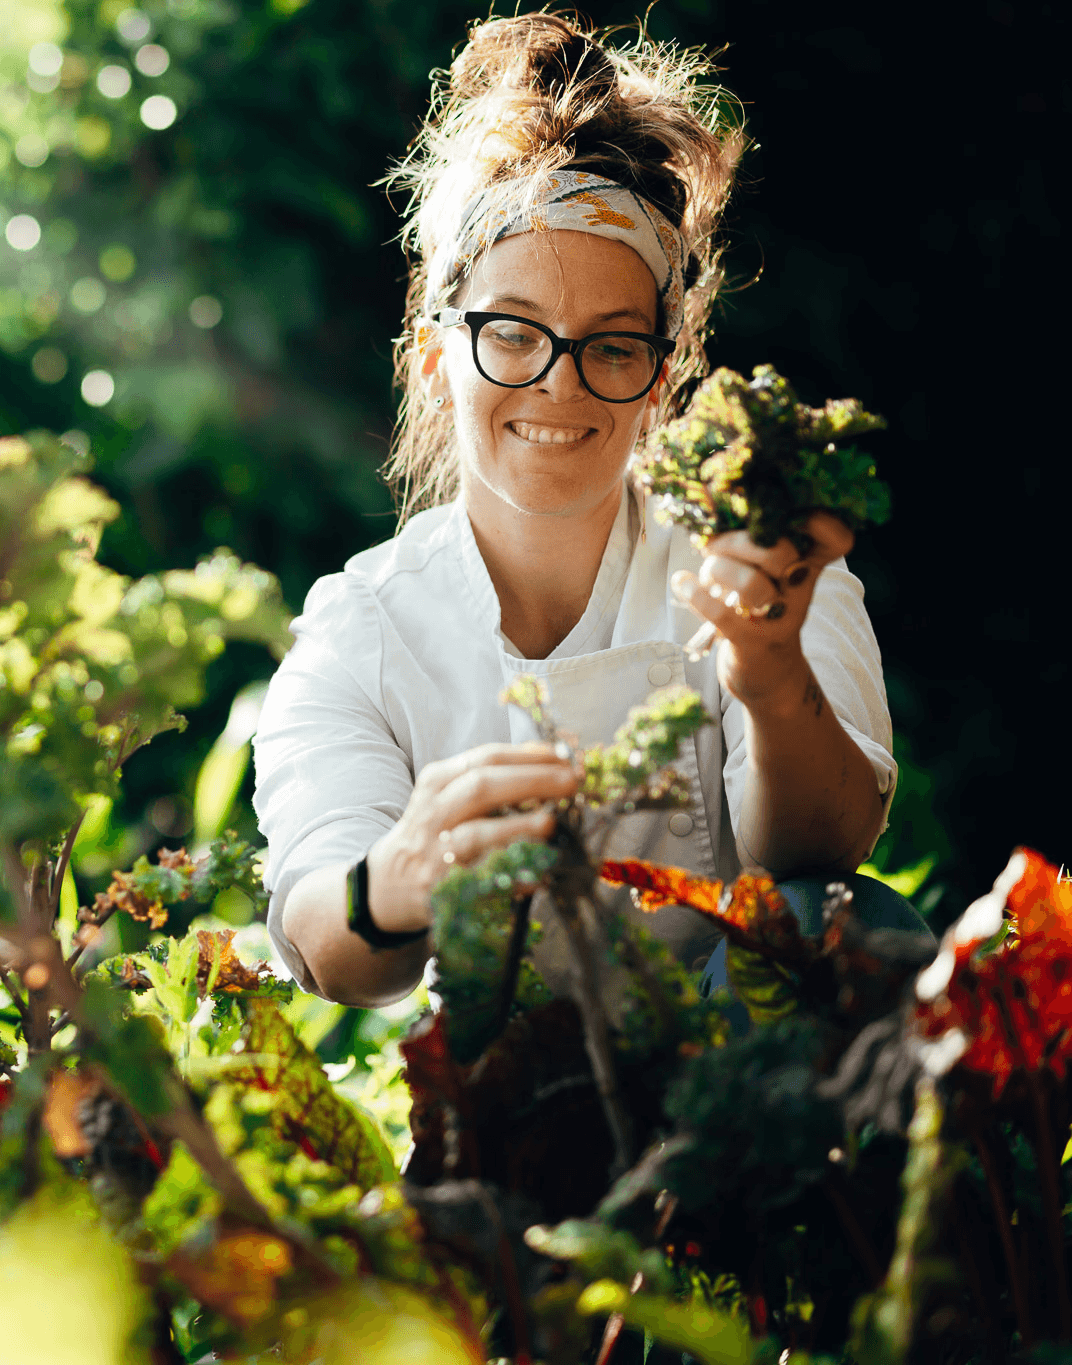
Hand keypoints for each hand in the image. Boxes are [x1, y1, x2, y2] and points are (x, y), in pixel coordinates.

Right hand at [365, 742, 576, 932]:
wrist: (389, 882)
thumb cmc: (433, 831)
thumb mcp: (448, 795)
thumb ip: (491, 777)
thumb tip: (550, 760)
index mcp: (437, 782)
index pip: (486, 759)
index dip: (528, 755)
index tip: (564, 756)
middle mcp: (434, 813)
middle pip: (481, 788)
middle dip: (530, 781)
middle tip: (570, 781)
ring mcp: (436, 853)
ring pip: (476, 835)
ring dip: (517, 828)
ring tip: (549, 823)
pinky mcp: (442, 889)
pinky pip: (480, 882)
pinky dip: (510, 879)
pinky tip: (537, 875)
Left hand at [671, 511, 853, 708]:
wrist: (768, 673)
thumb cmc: (761, 608)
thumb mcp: (769, 571)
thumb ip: (757, 538)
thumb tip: (716, 494)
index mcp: (807, 566)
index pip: (835, 540)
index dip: (821, 521)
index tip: (787, 508)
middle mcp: (799, 591)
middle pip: (782, 553)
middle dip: (740, 541)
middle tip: (714, 543)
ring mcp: (778, 620)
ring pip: (752, 584)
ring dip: (718, 569)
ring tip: (704, 568)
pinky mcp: (751, 643)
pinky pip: (722, 616)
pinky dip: (696, 595)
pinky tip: (682, 582)